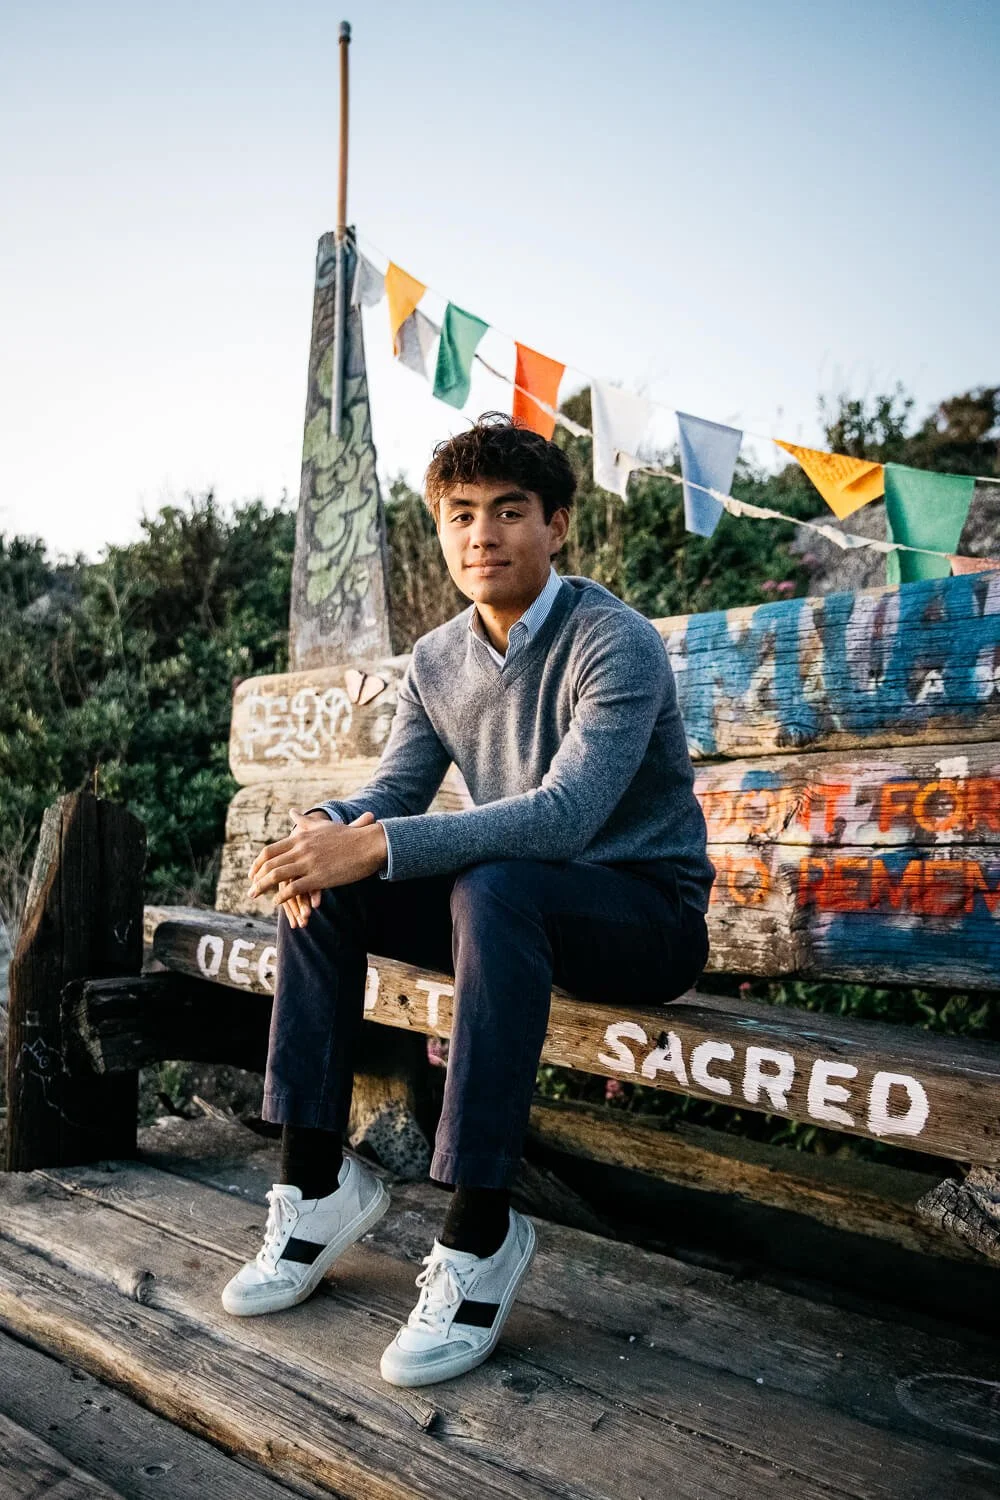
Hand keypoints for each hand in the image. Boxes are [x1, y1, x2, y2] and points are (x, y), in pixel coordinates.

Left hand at [248, 807, 386, 921]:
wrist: (370, 844)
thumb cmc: (349, 836)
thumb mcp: (323, 826)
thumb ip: (305, 822)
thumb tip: (292, 813)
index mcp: (301, 837)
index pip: (270, 850)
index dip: (257, 863)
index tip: (252, 873)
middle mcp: (301, 849)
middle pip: (269, 863)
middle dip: (256, 877)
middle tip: (250, 889)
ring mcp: (309, 863)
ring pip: (277, 876)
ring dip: (262, 887)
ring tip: (255, 896)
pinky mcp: (319, 877)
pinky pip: (294, 888)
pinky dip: (282, 897)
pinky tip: (277, 903)